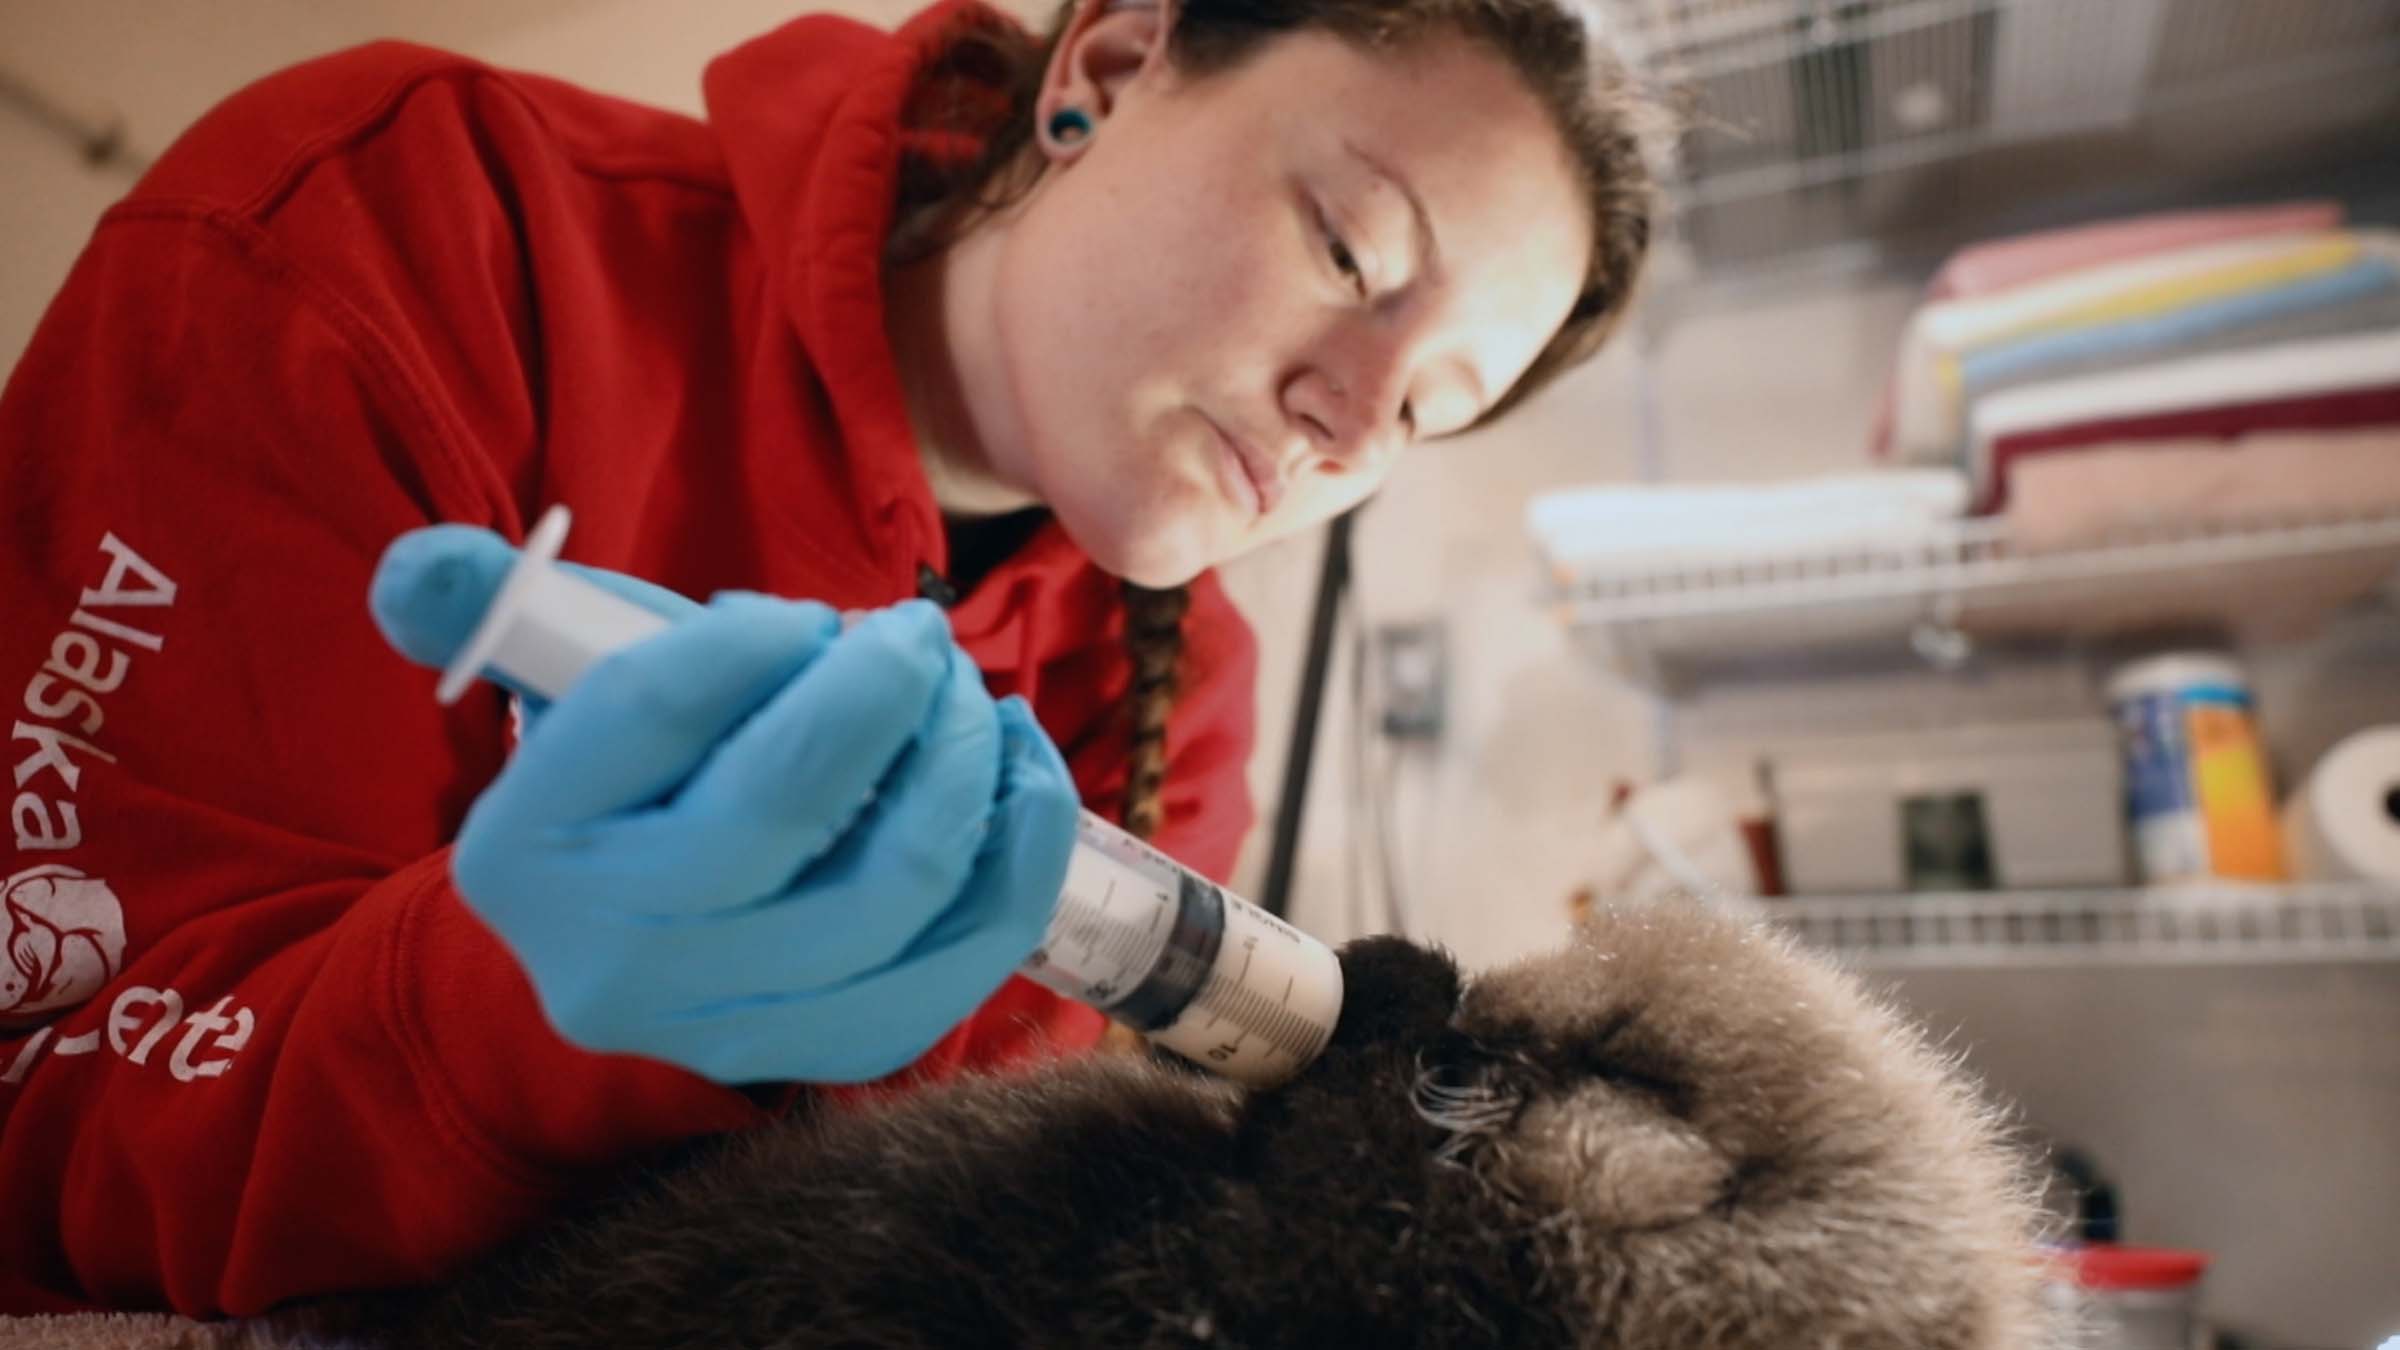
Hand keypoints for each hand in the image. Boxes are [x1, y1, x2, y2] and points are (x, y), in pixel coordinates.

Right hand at [368, 526, 1079, 1082]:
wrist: (632, 955)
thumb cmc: (624, 788)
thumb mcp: (552, 689)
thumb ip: (490, 607)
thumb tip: (424, 569)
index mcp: (526, 849)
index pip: (650, 714)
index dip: (754, 642)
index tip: (805, 616)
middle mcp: (617, 958)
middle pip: (783, 803)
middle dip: (880, 686)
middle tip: (913, 634)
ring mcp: (739, 1024)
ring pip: (895, 880)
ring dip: (961, 755)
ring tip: (964, 693)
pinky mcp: (849, 1049)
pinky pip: (975, 943)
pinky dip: (1021, 837)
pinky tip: (1018, 761)